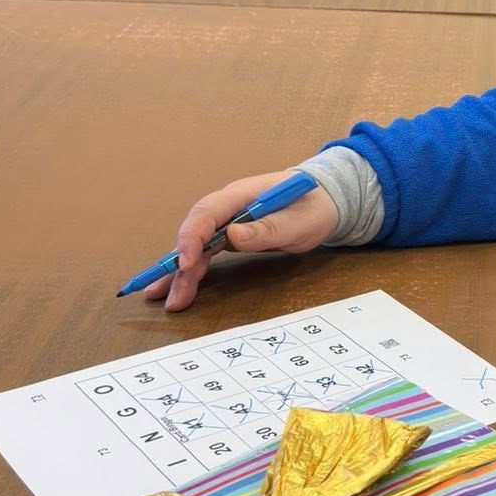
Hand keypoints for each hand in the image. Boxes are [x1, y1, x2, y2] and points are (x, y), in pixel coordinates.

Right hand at [143, 171, 337, 311]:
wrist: (323, 202)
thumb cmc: (312, 207)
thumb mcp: (298, 220)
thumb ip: (267, 228)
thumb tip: (232, 235)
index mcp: (241, 195)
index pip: (207, 212)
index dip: (192, 237)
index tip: (186, 263)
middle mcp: (227, 207)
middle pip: (196, 233)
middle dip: (181, 264)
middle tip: (173, 294)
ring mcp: (226, 222)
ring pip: (197, 247)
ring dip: (182, 274)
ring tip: (171, 301)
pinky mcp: (229, 236)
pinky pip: (205, 253)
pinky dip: (193, 271)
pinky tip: (178, 288)